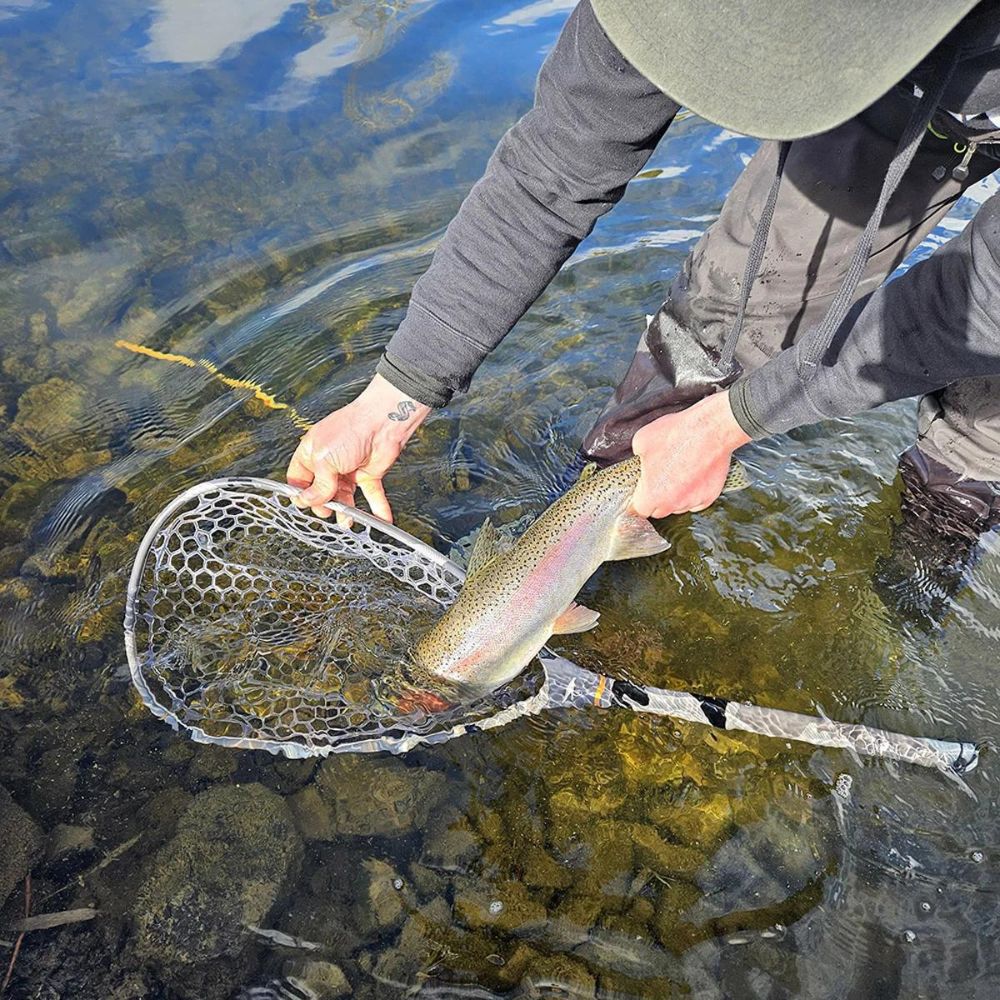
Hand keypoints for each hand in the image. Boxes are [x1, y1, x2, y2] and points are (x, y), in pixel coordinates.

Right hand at [286, 374, 430, 521]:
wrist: (383, 421)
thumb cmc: (350, 430)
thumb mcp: (325, 460)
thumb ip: (319, 485)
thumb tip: (308, 502)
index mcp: (311, 454)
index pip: (299, 479)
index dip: (301, 493)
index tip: (304, 505)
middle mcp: (329, 463)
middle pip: (322, 491)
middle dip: (324, 504)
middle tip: (327, 512)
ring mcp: (349, 469)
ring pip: (345, 497)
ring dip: (347, 511)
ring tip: (348, 522)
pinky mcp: (369, 474)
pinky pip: (372, 495)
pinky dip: (377, 508)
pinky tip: (381, 521)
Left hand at [629, 389, 749, 517]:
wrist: (710, 430)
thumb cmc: (677, 434)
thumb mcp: (642, 440)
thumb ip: (637, 457)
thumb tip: (639, 458)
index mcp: (651, 495)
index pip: (640, 509)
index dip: (639, 499)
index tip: (641, 491)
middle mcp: (672, 504)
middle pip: (659, 511)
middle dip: (657, 498)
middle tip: (659, 479)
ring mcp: (693, 502)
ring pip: (679, 506)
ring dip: (676, 496)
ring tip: (678, 473)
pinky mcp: (709, 497)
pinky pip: (697, 501)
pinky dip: (693, 492)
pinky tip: (692, 476)